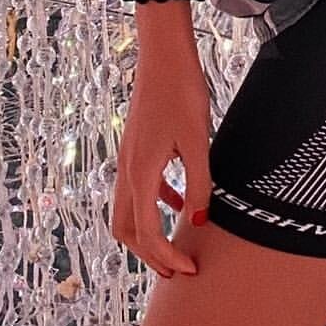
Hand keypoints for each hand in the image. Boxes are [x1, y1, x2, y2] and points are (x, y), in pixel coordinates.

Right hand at [111, 23, 212, 279]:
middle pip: (126, 230)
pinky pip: (139, 188)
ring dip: (149, 233)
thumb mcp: (198, 140)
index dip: (167, 257)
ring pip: (128, 211)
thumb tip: (197, 220)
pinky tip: (178, 201)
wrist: (163, 55)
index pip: (147, 233)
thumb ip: (198, 183)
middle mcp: (127, 170)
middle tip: (178, 270)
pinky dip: (155, 204)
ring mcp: (129, 158)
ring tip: (176, 245)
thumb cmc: (182, 93)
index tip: (191, 270)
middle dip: (150, 255)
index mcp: (140, 173)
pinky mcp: (137, 146)